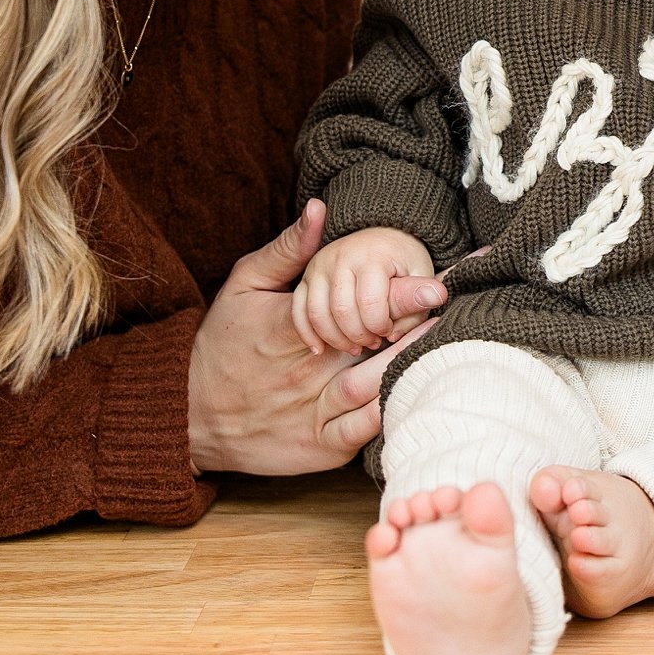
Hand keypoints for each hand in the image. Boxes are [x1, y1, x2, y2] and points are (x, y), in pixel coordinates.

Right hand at [187, 200, 444, 475]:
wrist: (191, 413)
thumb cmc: (221, 343)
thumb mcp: (244, 286)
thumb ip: (288, 250)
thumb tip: (321, 208)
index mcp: (293, 328)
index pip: (356, 307)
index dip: (402, 295)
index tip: (440, 283)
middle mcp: (308, 372)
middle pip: (376, 348)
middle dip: (421, 332)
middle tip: (462, 317)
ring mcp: (314, 412)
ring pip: (375, 391)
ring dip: (412, 371)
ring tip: (451, 351)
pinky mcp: (320, 446)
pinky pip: (363, 433)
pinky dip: (392, 415)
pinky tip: (419, 397)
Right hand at [294, 226, 437, 353]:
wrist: (380, 235)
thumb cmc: (403, 259)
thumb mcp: (419, 272)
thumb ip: (420, 294)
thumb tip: (428, 305)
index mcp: (372, 255)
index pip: (371, 303)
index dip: (382, 326)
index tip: (391, 331)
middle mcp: (340, 257)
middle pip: (342, 310)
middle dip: (358, 335)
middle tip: (374, 343)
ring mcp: (319, 266)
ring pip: (317, 313)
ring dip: (335, 338)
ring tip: (354, 346)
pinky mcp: (306, 277)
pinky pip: (298, 311)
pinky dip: (308, 333)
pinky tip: (320, 349)